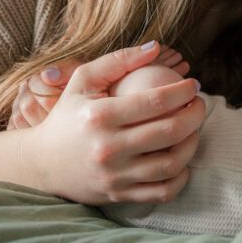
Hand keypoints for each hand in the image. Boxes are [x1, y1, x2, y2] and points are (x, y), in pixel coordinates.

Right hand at [21, 42, 204, 204]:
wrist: (41, 163)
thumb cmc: (68, 115)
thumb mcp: (83, 80)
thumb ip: (118, 60)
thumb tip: (156, 47)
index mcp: (100, 116)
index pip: (156, 101)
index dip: (184, 91)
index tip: (193, 85)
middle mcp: (108, 148)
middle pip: (169, 131)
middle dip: (196, 114)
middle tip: (199, 104)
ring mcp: (115, 175)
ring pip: (171, 163)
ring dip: (192, 143)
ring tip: (194, 129)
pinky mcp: (120, 195)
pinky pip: (163, 191)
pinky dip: (181, 176)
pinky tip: (183, 160)